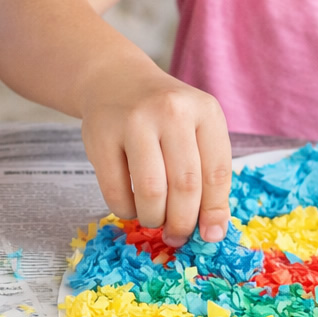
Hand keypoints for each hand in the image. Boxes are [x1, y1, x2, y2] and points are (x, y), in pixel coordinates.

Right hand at [79, 64, 230, 245]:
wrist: (116, 80)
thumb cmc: (164, 115)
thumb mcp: (196, 130)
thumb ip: (208, 174)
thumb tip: (212, 232)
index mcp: (204, 111)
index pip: (216, 172)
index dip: (214, 211)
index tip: (210, 236)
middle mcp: (171, 112)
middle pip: (185, 185)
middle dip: (182, 222)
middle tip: (177, 236)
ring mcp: (133, 122)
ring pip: (151, 192)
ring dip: (154, 218)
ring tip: (154, 220)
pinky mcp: (101, 136)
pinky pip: (116, 191)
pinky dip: (126, 210)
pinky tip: (131, 205)